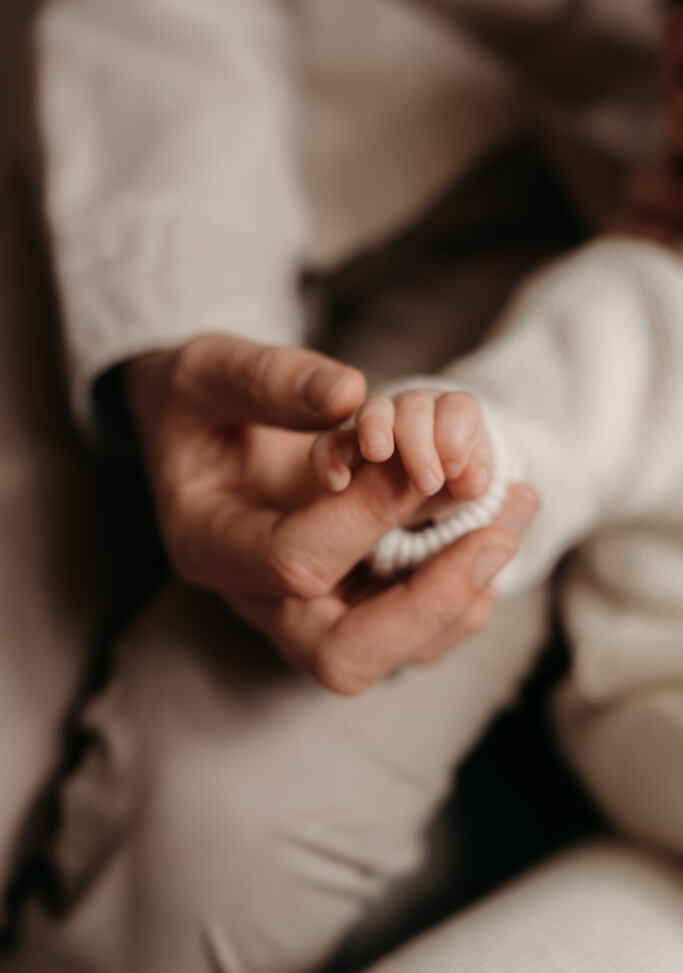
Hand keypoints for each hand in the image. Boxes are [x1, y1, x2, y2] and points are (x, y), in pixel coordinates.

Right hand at [125, 335, 537, 693]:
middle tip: (495, 534)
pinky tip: (493, 528)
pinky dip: (460, 593)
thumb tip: (350, 393)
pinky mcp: (340, 602)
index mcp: (208, 545)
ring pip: (390, 655)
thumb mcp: (206, 368)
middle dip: (430, 603)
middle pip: (343, 657)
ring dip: (461, 598)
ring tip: (511, 516)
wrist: (194, 433)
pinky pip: (408, 630)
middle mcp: (254, 599)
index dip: (367, 515)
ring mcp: (300, 611)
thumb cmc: (193, 402)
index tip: (420, 460)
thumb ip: (265, 378)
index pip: (293, 563)